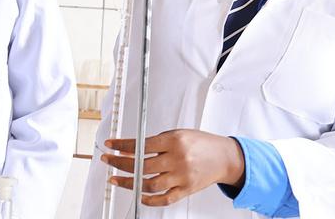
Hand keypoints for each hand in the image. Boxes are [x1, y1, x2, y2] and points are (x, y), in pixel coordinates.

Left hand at [101, 129, 245, 206]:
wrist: (225, 157)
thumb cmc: (201, 144)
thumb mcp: (178, 134)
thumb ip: (155, 142)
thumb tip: (130, 150)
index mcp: (175, 141)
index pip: (141, 145)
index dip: (122, 146)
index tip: (110, 145)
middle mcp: (178, 159)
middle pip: (142, 165)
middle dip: (120, 163)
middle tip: (108, 160)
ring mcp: (183, 177)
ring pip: (150, 184)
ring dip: (129, 183)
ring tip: (116, 179)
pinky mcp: (187, 190)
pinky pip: (165, 199)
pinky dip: (150, 200)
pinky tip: (139, 195)